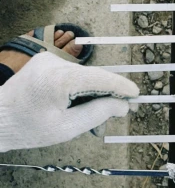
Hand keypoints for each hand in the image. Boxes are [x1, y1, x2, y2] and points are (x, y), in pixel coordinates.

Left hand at [0, 52, 138, 150]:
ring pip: (83, 77)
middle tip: (114, 117)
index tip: (135, 95)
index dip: (121, 87)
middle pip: (93, 78)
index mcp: (60, 79)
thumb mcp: (66, 128)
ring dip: (91, 95)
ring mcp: (49, 59)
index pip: (101, 78)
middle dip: (105, 97)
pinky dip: (78, 89)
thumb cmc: (27, 128)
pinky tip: (75, 107)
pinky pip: (71, 74)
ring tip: (90, 121)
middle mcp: (55, 63)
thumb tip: (122, 106)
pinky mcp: (44, 61)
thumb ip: (97, 113)